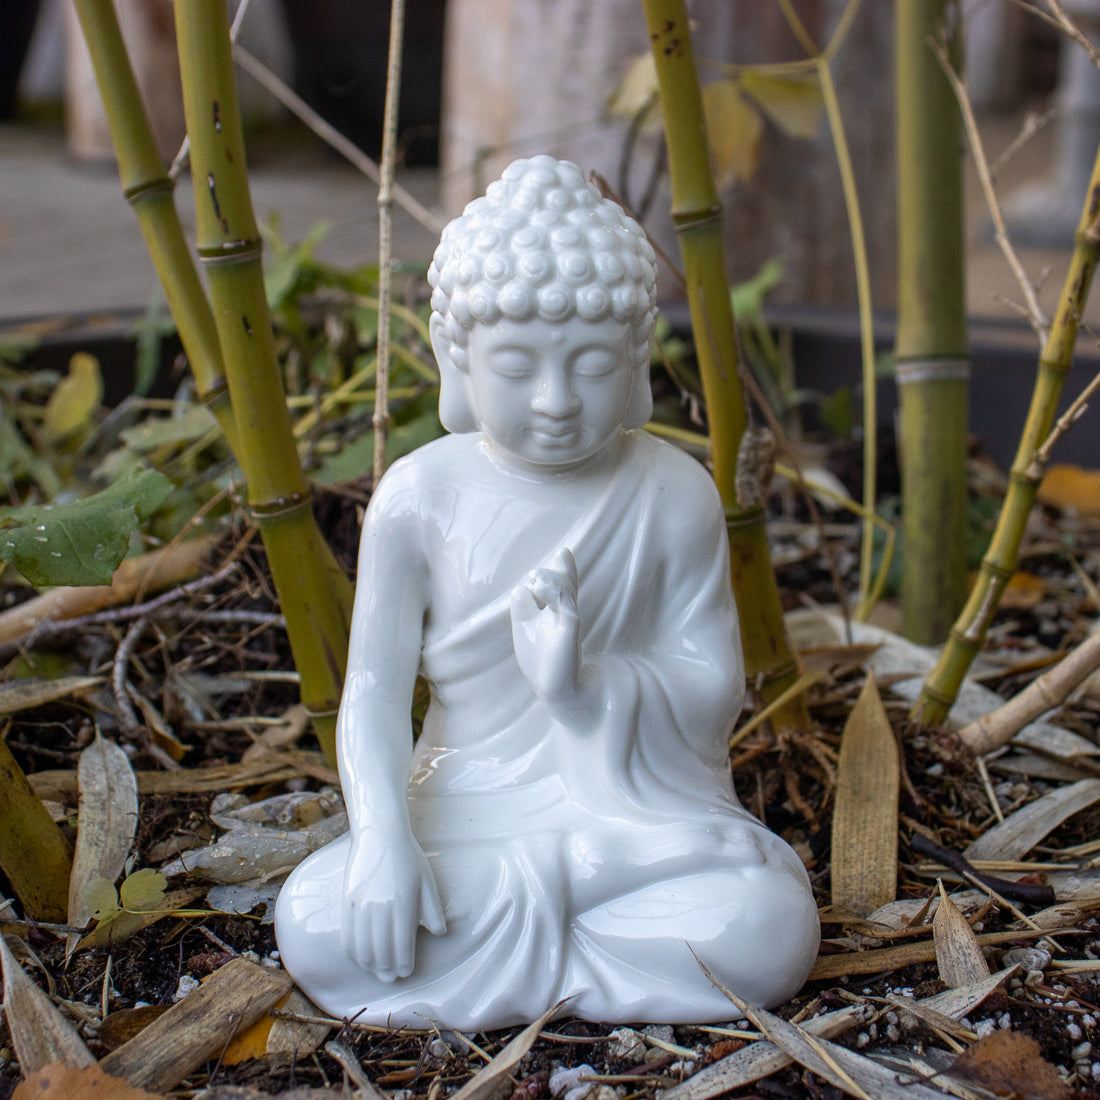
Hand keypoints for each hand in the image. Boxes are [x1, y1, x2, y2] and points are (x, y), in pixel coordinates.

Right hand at [341, 827, 445, 981]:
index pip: (402, 945)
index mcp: (403, 904)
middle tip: (391, 978)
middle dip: (387, 969)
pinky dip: (353, 951)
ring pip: (362, 947)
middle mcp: (380, 907)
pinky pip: (347, 935)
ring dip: (370, 964)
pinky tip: (360, 957)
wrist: (380, 834)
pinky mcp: (347, 901)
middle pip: (381, 951)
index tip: (406, 972)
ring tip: (376, 971)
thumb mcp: (427, 881)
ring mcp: (361, 905)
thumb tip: (438, 933)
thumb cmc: (408, 858)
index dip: (403, 963)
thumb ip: (433, 910)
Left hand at [510, 547, 582, 705]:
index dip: (560, 570)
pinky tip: (538, 587)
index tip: (562, 554)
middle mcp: (564, 614)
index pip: (560, 585)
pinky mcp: (569, 631)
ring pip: (566, 592)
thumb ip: (523, 607)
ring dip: (552, 580)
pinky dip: (553, 594)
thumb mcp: (525, 629)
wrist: (554, 689)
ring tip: (536, 576)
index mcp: (555, 611)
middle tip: (559, 557)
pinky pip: (566, 608)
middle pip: (567, 584)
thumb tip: (520, 586)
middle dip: (563, 570)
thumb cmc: (541, 661)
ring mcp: (568, 622)